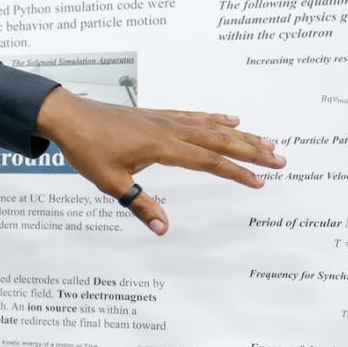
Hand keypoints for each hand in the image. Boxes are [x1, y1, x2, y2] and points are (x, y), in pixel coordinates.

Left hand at [33, 87, 285, 235]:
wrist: (67, 116)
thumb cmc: (86, 148)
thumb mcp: (110, 182)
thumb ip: (140, 204)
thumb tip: (163, 229)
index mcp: (161, 146)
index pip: (208, 161)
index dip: (236, 172)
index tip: (260, 182)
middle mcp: (168, 129)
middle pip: (218, 140)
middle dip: (251, 150)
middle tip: (280, 159)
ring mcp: (163, 119)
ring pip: (210, 126)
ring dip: (240, 134)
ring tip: (266, 140)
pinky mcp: (155, 116)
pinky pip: (193, 116)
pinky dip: (214, 119)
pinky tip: (228, 120)